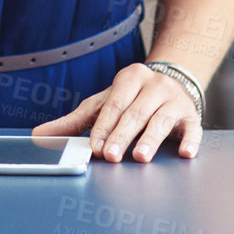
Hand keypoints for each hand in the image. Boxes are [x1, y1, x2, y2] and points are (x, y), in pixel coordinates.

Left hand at [30, 63, 201, 161]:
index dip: (103, 127)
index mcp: (130, 77)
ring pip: (161, 120)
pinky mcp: (193, 116)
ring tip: (140, 157)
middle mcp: (155, 85)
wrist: (173, 83)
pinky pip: (194, 129)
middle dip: (121, 136)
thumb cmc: (131, 99)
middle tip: (110, 155)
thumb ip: (74, 120)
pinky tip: (186, 153)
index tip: (95, 147)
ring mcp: (176, 100)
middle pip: (135, 113)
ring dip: (150, 140)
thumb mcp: (103, 104)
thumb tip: (39, 135)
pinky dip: (191, 141)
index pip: (114, 105)